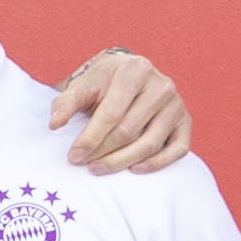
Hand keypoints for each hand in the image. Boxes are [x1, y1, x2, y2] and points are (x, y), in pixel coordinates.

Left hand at [52, 49, 191, 175]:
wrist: (130, 74)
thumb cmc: (102, 83)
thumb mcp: (82, 86)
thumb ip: (66, 103)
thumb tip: (54, 124)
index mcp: (134, 71)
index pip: (111, 113)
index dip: (90, 138)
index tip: (74, 157)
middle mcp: (161, 85)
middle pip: (129, 130)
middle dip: (103, 152)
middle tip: (84, 165)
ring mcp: (176, 104)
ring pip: (151, 143)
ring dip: (123, 162)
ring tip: (100, 169)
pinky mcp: (185, 121)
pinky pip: (178, 149)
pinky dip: (157, 164)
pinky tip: (134, 170)